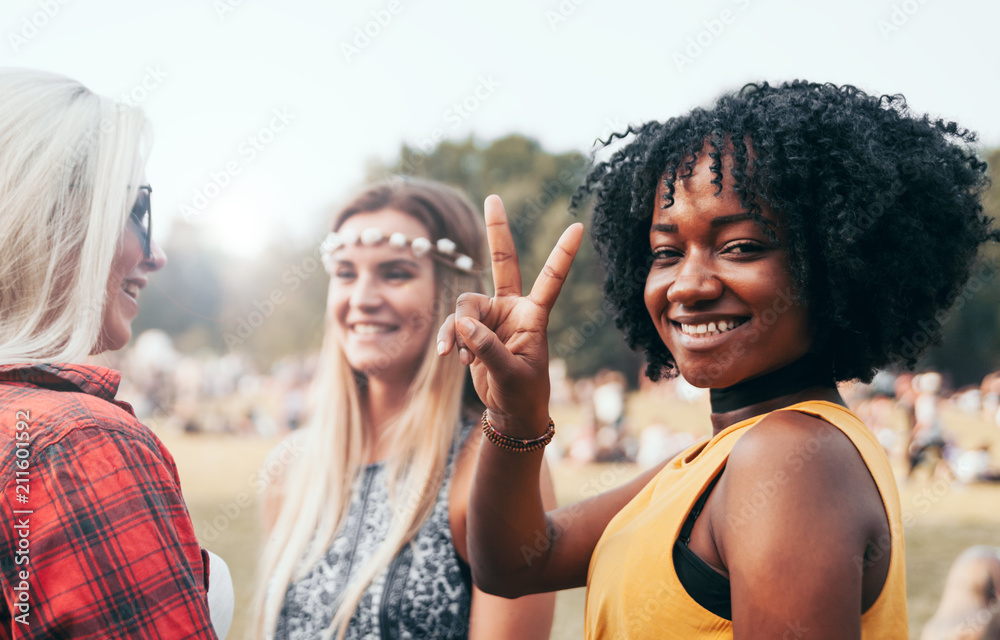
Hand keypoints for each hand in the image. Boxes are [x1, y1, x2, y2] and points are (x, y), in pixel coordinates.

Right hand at [437, 195, 583, 435]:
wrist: (510, 412)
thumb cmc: (523, 394)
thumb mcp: (511, 374)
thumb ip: (487, 348)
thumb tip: (463, 323)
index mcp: (534, 317)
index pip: (550, 279)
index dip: (562, 254)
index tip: (577, 227)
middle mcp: (513, 309)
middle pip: (503, 262)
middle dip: (497, 230)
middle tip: (493, 198)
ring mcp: (491, 317)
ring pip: (464, 305)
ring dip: (458, 330)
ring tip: (460, 358)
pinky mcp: (473, 330)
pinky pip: (454, 324)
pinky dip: (449, 339)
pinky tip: (447, 357)